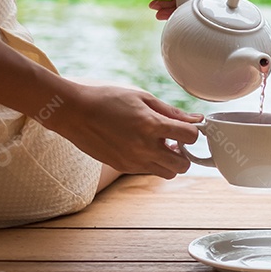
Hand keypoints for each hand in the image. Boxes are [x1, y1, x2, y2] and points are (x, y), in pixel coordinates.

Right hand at [46, 83, 200, 178]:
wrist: (73, 112)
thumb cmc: (108, 99)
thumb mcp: (143, 98)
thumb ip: (171, 112)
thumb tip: (196, 119)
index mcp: (151, 125)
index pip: (191, 137)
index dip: (193, 131)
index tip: (186, 127)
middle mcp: (144, 147)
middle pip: (183, 165)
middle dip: (185, 153)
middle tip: (175, 141)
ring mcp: (133, 161)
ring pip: (167, 173)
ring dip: (169, 161)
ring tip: (159, 145)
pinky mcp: (122, 167)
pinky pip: (148, 171)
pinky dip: (152, 163)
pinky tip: (143, 147)